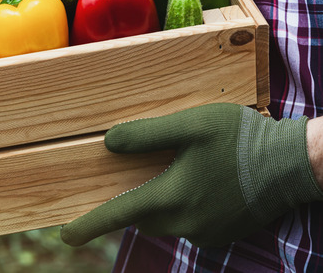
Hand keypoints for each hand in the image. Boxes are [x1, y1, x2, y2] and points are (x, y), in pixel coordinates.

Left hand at [59, 103, 322, 247]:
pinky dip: (183, 207)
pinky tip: (201, 183)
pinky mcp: (221, 235)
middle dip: (132, 202)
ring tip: (178, 171)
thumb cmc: (241, 139)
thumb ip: (147, 135)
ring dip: (159, 202)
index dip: (89, 225)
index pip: (118, 215)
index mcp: (172, 197)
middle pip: (140, 217)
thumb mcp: (191, 125)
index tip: (66, 235)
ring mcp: (205, 233)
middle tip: (140, 175)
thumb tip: (108, 143)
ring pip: (163, 221)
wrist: (294, 165)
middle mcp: (185, 223)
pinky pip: (187, 225)